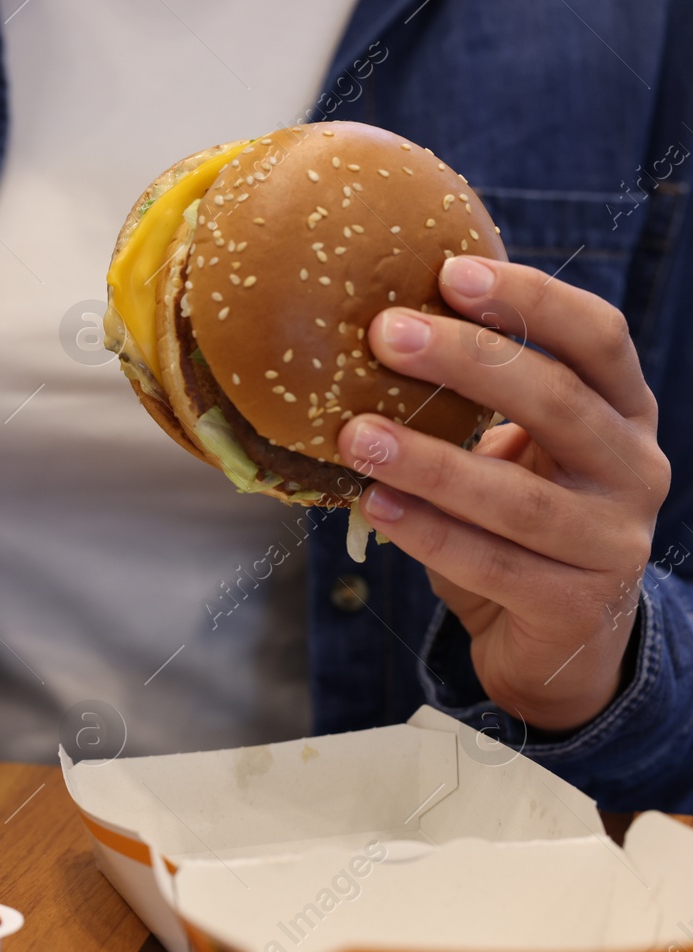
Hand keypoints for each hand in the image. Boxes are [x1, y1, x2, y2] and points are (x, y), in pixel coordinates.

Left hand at [338, 256, 669, 731]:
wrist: (553, 641)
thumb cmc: (514, 521)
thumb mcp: (509, 448)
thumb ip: (473, 399)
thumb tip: (370, 324)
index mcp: (624, 412)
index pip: (598, 338)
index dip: (532, 299)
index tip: (450, 271)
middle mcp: (635, 469)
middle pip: (559, 401)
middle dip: (468, 360)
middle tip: (382, 333)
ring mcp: (614, 541)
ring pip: (519, 497)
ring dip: (429, 461)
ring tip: (354, 436)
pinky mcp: (577, 604)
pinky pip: (494, 564)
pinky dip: (429, 534)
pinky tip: (374, 505)